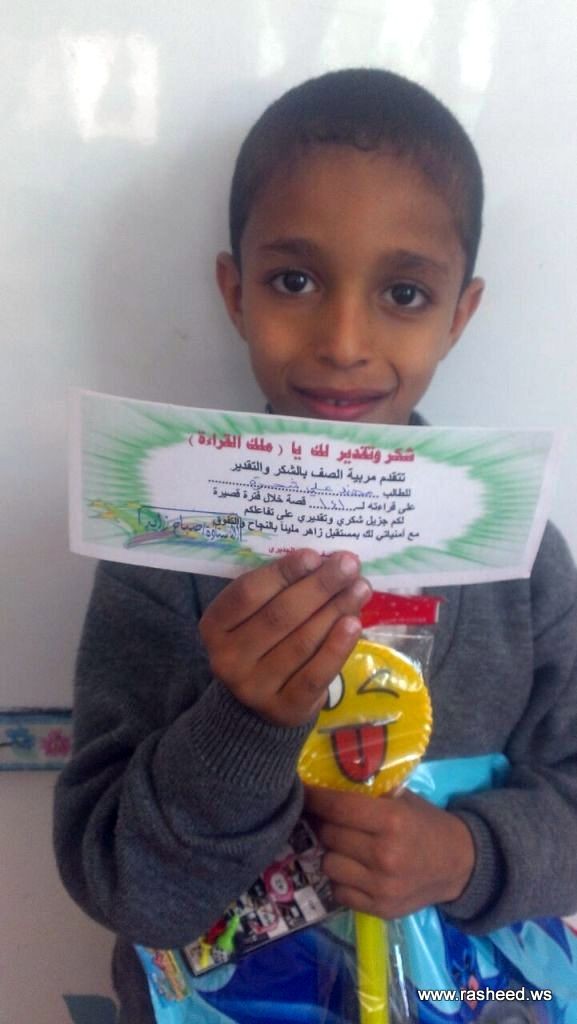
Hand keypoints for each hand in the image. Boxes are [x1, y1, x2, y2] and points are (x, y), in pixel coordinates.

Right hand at [199, 549, 371, 726]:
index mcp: (215, 625)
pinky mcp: (283, 708)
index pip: (248, 593)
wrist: (258, 705)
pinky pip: (315, 675)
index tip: (314, 555)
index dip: (282, 572)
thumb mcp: (256, 614)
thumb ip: (280, 590)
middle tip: (349, 565)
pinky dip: (336, 648)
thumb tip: (326, 562)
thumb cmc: (263, 642)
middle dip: (319, 586)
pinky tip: (354, 624)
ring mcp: (254, 687)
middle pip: (279, 616)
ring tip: (360, 589)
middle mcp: (227, 658)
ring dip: (336, 611)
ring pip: (301, 642)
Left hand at [305, 785, 474, 917]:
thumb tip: (326, 783)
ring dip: (332, 852)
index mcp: (392, 821)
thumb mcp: (403, 799)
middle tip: (325, 818)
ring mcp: (382, 886)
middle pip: (329, 835)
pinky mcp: (380, 909)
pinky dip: (341, 879)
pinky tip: (355, 868)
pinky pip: (339, 891)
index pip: (337, 807)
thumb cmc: (426, 824)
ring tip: (344, 845)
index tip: (302, 792)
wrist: (459, 865)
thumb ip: (368, 794)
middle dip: (323, 824)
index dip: (315, 798)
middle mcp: (385, 855)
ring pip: (329, 864)